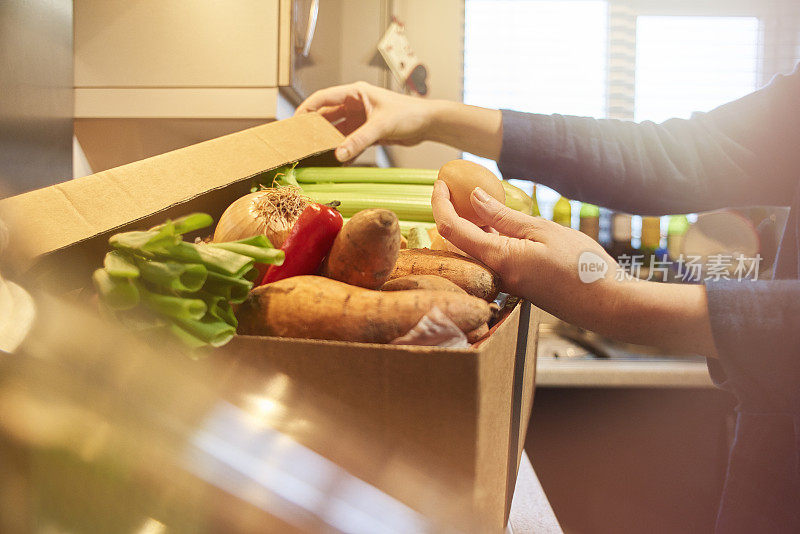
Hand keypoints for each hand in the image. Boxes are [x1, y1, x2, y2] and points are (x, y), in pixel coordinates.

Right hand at [295, 81, 434, 161]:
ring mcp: (361, 119)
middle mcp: (355, 104)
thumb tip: (338, 155)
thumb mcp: (381, 126)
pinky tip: (336, 162)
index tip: (293, 123)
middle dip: (314, 129)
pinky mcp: (368, 132)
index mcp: (355, 93)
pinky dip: (343, 151)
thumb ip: (359, 140)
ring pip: (338, 131)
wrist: (429, 123)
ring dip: (328, 142)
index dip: (306, 109)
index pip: (323, 98)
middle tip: (300, 142)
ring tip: (314, 155)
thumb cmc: (409, 114)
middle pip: (327, 116)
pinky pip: (350, 142)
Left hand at [431, 181, 620, 327]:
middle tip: (456, 186)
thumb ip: (504, 216)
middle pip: (458, 241)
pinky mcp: (518, 285)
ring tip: (477, 198)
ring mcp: (506, 282)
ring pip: (476, 250)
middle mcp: (496, 275)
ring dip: (471, 224)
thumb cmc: (582, 267)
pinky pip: (493, 258)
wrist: (608, 305)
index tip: (440, 183)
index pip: (452, 229)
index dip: (440, 204)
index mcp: (499, 259)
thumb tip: (474, 197)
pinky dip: (489, 237)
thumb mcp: (543, 231)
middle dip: (451, 212)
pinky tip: (499, 221)